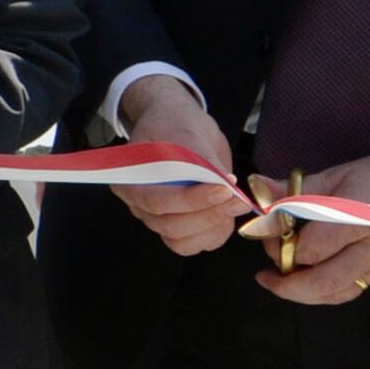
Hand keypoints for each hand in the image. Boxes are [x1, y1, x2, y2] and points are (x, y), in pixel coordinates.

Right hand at [111, 77, 251, 254]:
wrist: (180, 127)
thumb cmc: (178, 125)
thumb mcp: (190, 132)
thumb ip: (206, 161)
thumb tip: (227, 185)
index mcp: (130, 180)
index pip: (157, 201)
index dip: (191, 200)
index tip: (224, 188)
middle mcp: (140, 206)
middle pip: (171, 226)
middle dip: (208, 215)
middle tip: (238, 198)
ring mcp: (159, 219)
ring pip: (182, 241)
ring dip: (213, 226)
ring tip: (237, 204)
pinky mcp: (180, 226)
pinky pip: (196, 243)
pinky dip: (215, 233)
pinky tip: (229, 213)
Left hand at [246, 147, 369, 304]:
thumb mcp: (342, 173)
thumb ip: (298, 188)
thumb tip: (259, 188)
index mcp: (358, 218)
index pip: (310, 247)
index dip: (281, 246)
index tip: (269, 235)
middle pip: (322, 282)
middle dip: (286, 285)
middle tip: (266, 276)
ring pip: (337, 293)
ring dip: (303, 294)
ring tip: (282, 283)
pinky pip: (351, 290)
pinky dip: (326, 292)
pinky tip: (310, 283)